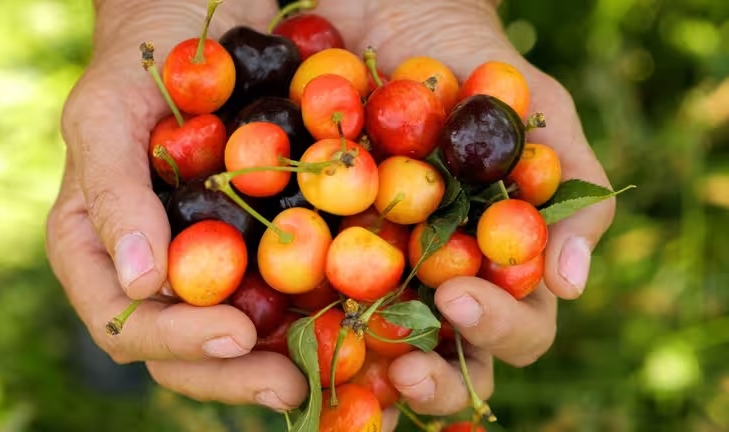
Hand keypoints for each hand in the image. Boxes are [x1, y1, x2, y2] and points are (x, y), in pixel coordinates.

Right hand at [46, 0, 307, 411]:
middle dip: (233, 373)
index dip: (174, 341)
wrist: (200, 18)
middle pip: (182, 347)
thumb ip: (111, 194)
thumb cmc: (142, 63)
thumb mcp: (108, 114)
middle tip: (291, 385)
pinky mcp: (263, 241)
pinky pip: (284, 288)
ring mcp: (212, 258)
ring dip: (278, 362)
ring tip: (329, 373)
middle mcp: (158, 266)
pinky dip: (313, 315)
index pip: (124, 323)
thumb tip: (142, 284)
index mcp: (104, 248)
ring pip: (235, 334)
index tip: (236, 334)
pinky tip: (353, 327)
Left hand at [312, 0, 616, 427]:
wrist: (395, 13)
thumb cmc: (475, 64)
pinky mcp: (313, 250)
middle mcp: (436, 280)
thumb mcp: (538, 115)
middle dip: (434, 378)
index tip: (461, 295)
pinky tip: (278, 337)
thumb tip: (569, 283)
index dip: (497, 328)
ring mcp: (373, 270)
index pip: (515, 326)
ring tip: (346, 367)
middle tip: (408, 368)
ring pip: (375, 352)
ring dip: (364, 376)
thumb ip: (572, 192)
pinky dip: (295, 328)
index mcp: (496, 262)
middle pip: (447, 360)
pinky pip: (303, 301)